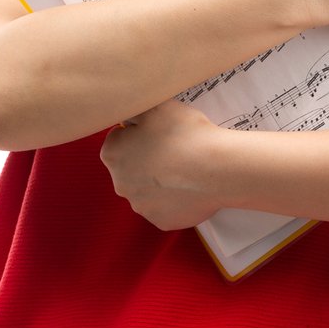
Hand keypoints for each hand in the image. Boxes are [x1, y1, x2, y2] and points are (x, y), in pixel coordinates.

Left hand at [100, 100, 224, 230]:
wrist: (216, 168)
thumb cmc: (184, 134)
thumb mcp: (154, 106)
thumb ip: (133, 110)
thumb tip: (127, 117)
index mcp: (112, 154)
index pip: (119, 140)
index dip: (140, 133)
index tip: (159, 132)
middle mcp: (120, 184)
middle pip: (131, 167)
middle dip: (147, 159)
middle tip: (173, 149)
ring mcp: (141, 206)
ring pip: (148, 189)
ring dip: (160, 180)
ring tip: (184, 169)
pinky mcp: (161, 221)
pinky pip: (165, 207)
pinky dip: (174, 199)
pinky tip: (189, 187)